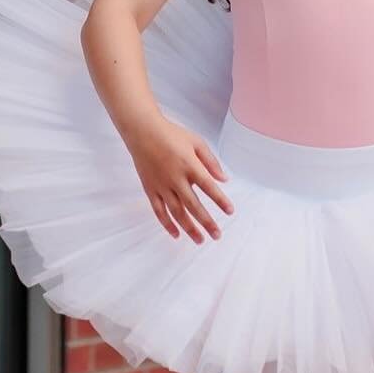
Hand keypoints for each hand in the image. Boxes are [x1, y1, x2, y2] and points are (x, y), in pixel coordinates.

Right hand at [127, 115, 234, 241]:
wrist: (143, 132)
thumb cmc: (172, 135)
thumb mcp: (196, 142)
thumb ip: (211, 161)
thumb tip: (224, 179)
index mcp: (189, 165)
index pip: (208, 187)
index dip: (220, 200)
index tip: (230, 212)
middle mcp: (175, 178)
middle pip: (193, 205)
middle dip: (206, 222)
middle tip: (217, 235)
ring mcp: (161, 186)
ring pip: (176, 212)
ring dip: (189, 228)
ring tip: (200, 240)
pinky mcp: (150, 190)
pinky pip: (159, 211)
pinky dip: (167, 224)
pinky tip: (177, 235)